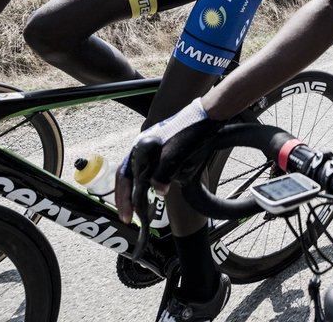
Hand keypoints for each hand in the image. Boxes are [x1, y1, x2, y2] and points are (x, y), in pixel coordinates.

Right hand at [116, 98, 218, 224]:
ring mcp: (148, 145)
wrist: (207, 116)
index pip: (127, 179)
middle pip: (124, 175)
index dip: (127, 200)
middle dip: (125, 197)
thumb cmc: (191, 133)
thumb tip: (158, 192)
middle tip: (128, 216)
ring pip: (133, 171)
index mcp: (142, 148)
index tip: (130, 217)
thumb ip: (163, 176)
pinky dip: (142, 181)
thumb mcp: (176, 157)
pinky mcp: (158, 146)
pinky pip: (144, 166)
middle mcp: (141, 146)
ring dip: (132, 189)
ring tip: (135, 207)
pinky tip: (148, 190)